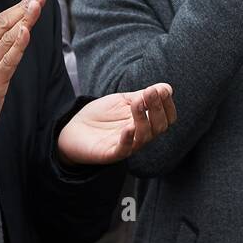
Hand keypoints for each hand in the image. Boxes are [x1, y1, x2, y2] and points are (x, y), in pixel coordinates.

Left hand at [57, 83, 176, 165]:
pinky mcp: (110, 154)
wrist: (74, 128)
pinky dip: (128, 139)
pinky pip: (123, 150)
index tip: (162, 90)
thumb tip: (167, 88)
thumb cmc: (101, 115)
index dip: (168, 104)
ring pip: (144, 137)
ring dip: (143, 119)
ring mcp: (126, 146)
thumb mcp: (123, 101)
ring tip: (137, 102)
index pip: (167, 118)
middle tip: (150, 92)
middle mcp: (140, 136)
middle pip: (159, 127)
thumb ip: (142, 96)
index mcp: (146, 123)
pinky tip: (128, 127)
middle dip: (157, 108)